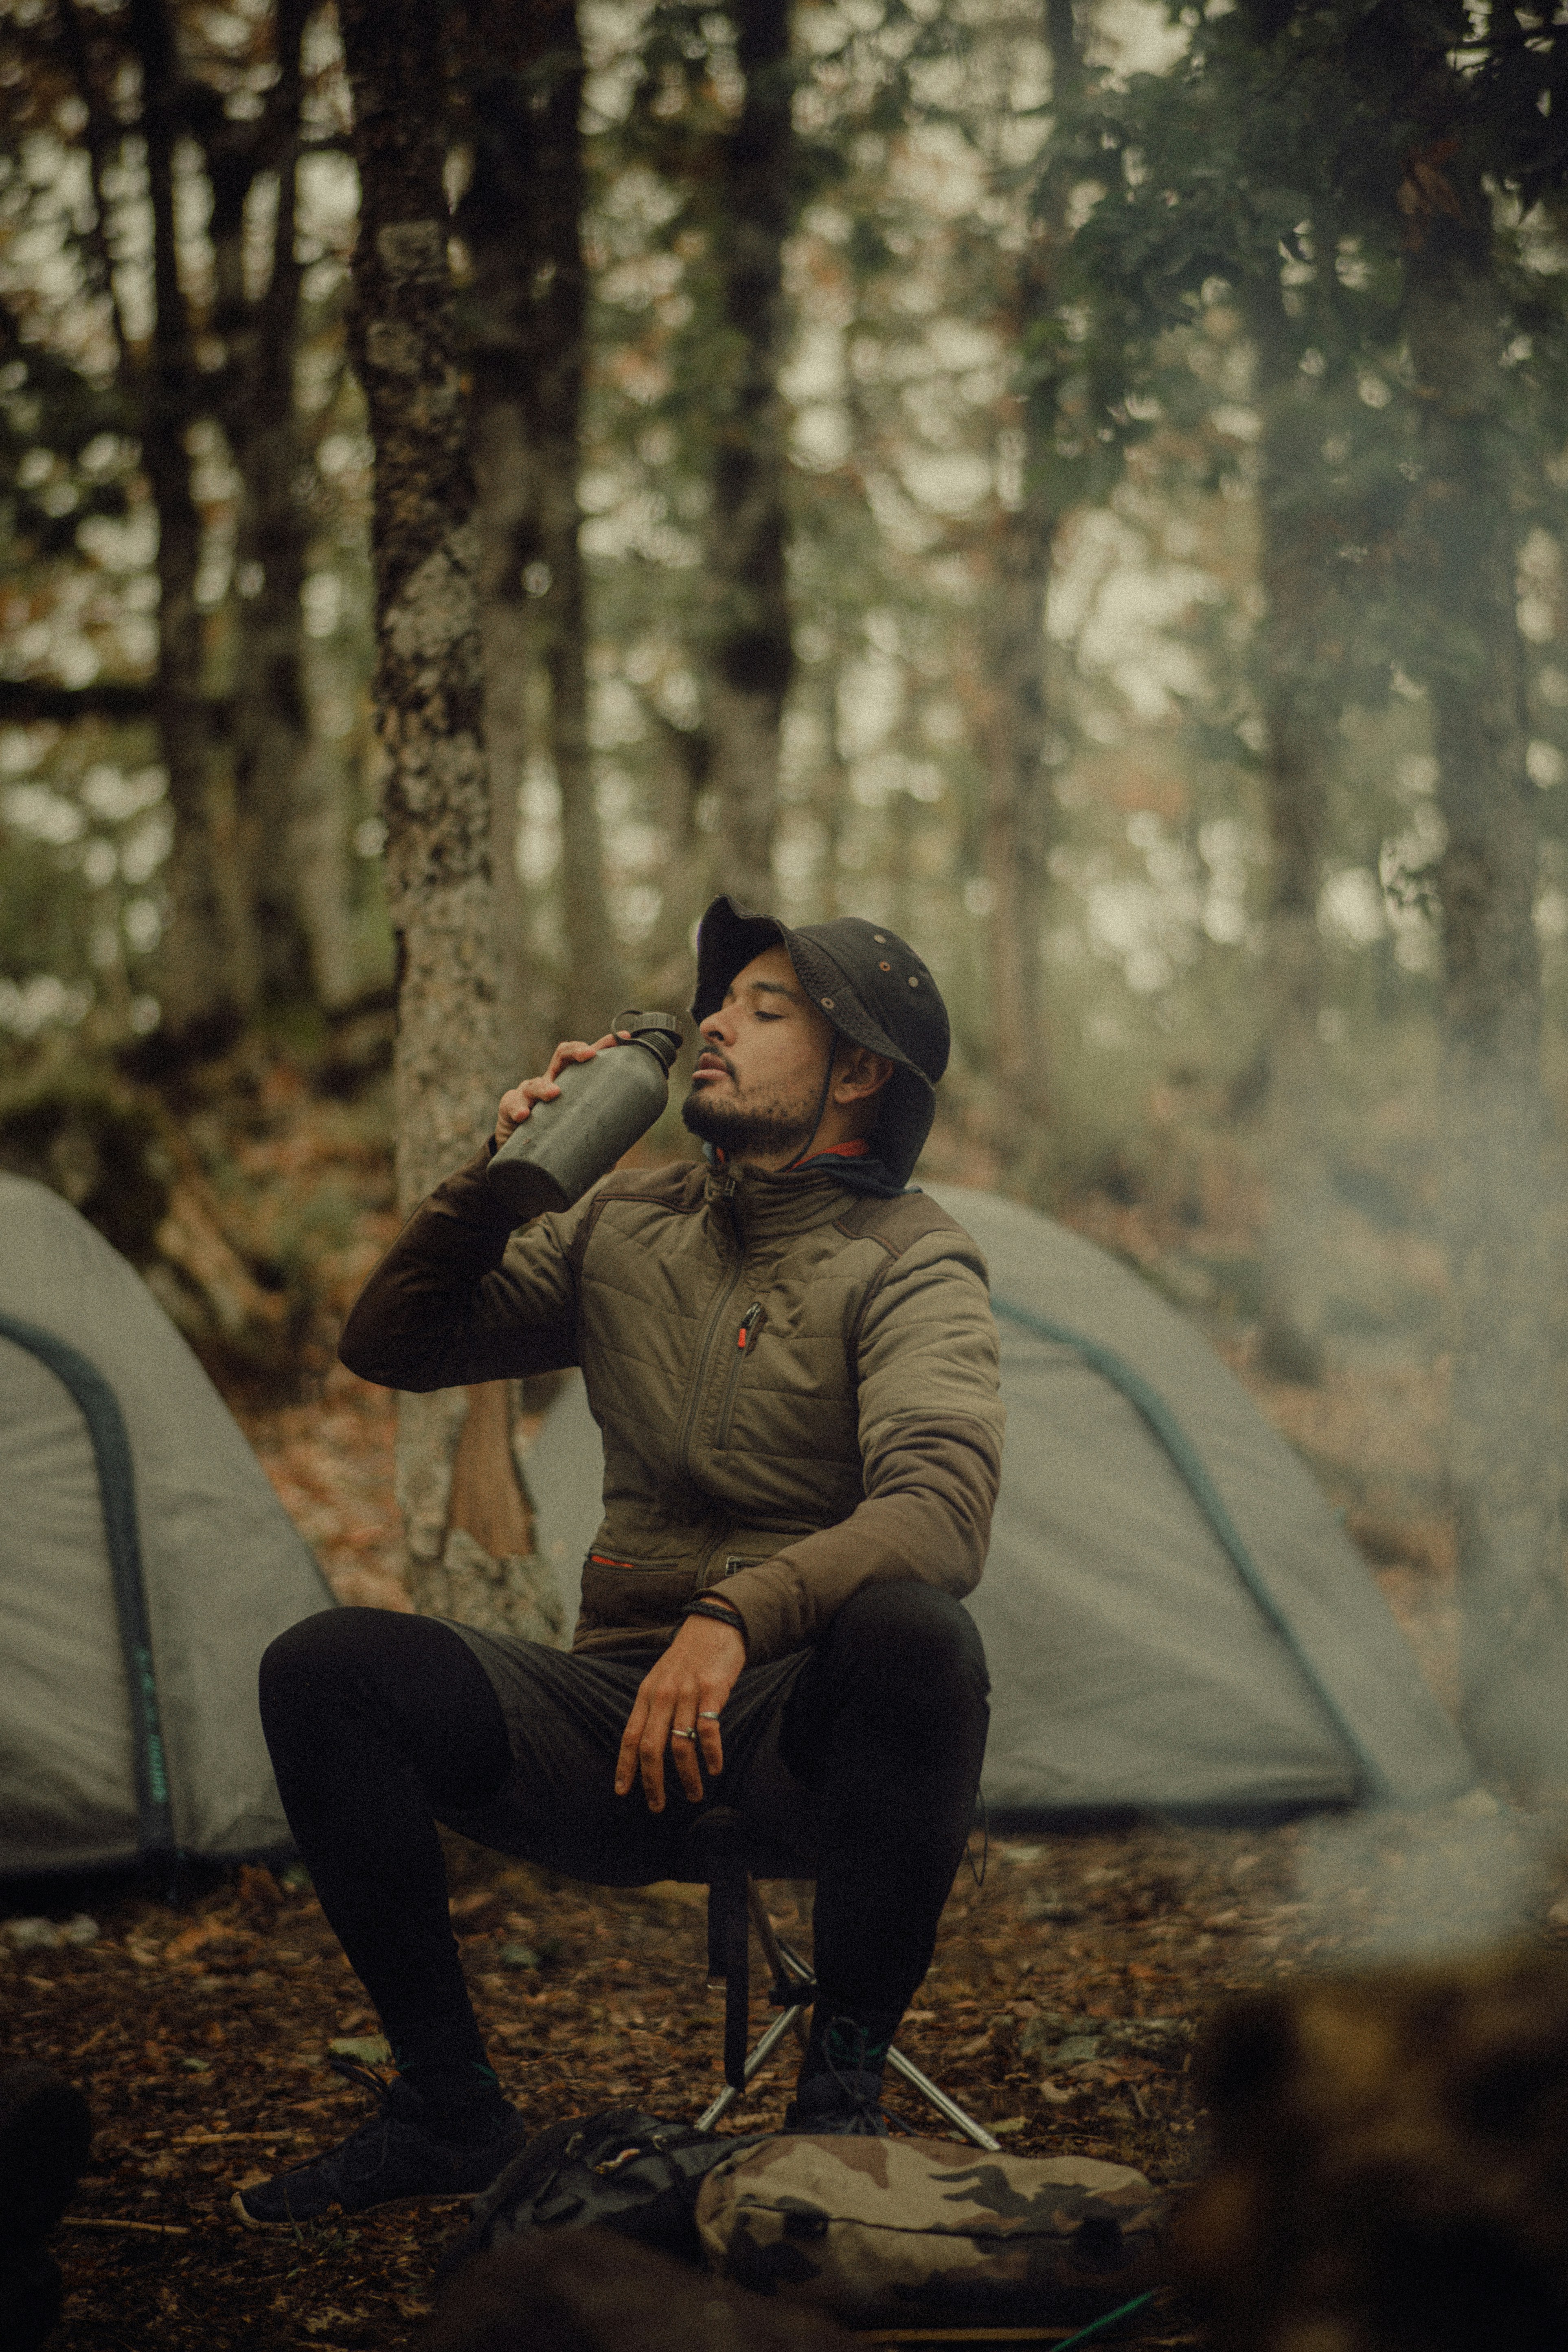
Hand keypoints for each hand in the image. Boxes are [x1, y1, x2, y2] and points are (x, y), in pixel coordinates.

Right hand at [495, 1031, 629, 1146]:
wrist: (517, 1157)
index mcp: (571, 1085)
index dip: (604, 1046)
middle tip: (589, 1055)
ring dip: (545, 1087)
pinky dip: (517, 1108)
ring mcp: (528, 1093)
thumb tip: (612, 1164)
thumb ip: (592, 1148)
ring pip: (535, 1082)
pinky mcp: (509, 1107)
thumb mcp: (574, 1140)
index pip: (587, 1058)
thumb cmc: (552, 1140)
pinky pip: (511, 1103)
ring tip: (554, 1094)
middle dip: (576, 1050)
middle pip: (562, 1056)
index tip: (624, 1039)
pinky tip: (524, 1117)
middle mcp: (550, 1082)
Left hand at [615, 1615, 746, 1811]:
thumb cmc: (688, 1656)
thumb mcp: (661, 1678)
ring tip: (694, 1794)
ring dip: (687, 1776)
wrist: (714, 1624)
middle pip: (650, 1747)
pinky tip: (715, 1767)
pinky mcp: (713, 1689)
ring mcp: (687, 1692)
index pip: (629, 1736)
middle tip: (657, 1806)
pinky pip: (708, 1730)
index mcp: (647, 1694)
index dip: (625, 1766)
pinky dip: (710, 1754)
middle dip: (652, 1782)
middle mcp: (663, 1695)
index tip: (622, 1792)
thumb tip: (645, 1744)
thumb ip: (653, 1707)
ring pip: (680, 1745)